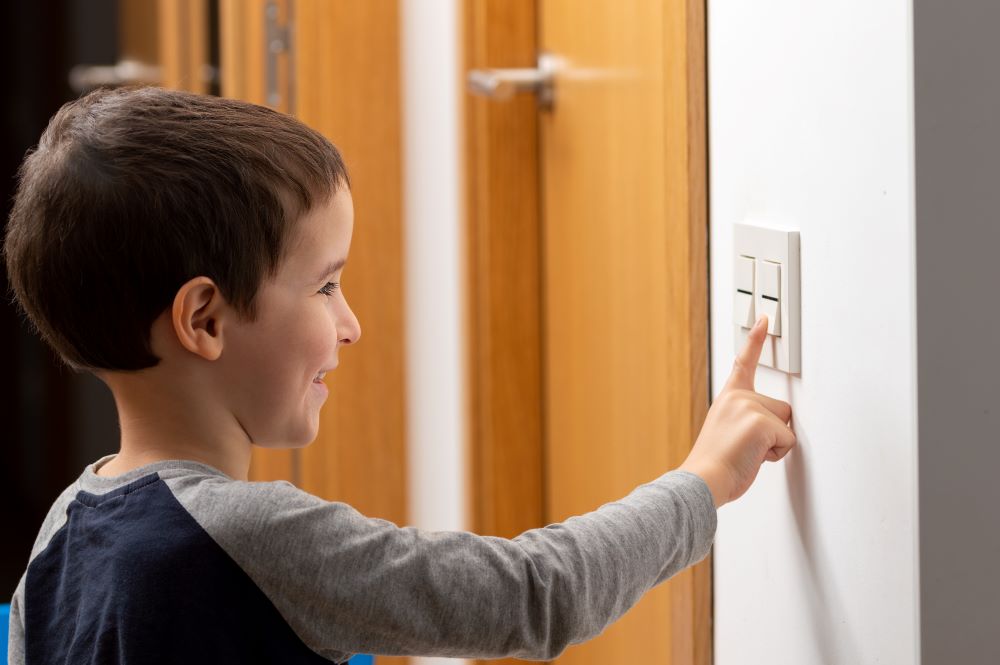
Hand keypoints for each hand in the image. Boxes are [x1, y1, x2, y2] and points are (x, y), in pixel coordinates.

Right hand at [679, 314, 796, 506]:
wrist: (703, 479)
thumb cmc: (715, 465)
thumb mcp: (728, 433)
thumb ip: (748, 420)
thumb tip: (774, 429)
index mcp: (729, 397)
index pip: (744, 362)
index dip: (755, 339)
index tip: (765, 318)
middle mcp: (738, 397)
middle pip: (781, 409)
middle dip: (773, 432)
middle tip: (746, 448)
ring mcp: (749, 407)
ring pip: (786, 425)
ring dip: (775, 444)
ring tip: (748, 453)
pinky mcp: (761, 422)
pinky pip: (788, 440)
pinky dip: (776, 455)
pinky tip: (753, 458)